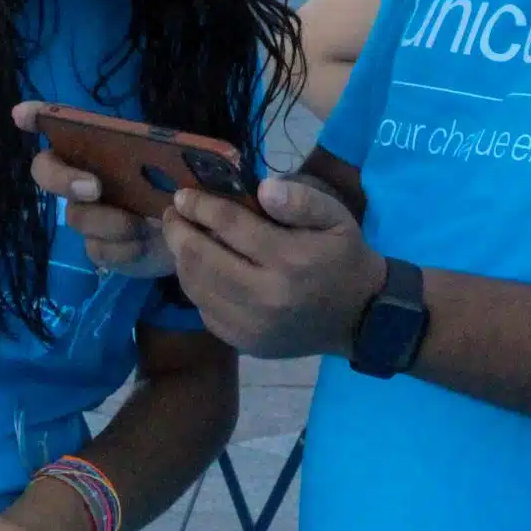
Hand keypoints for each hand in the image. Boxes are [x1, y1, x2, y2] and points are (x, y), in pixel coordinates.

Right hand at [14, 102, 173, 277]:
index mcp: (101, 148)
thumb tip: (178, 155)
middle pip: (47, 171)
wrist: (197, 235)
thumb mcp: (185, 166)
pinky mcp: (99, 247)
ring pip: (77, 216)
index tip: (22, 114)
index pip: (56, 125)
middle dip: (63, 178)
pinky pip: (99, 248)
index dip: (35, 117)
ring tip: (142, 224)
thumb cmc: (182, 189)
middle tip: (94, 187)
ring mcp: (87, 214)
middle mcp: (83, 177)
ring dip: (109, 220)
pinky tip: (145, 244)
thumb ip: (175, 157)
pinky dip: (125, 247)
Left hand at [162, 175, 387, 360]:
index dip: (199, 206)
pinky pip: (205, 310)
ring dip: (181, 258)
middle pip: (201, 258)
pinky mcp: (244, 343)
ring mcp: (251, 325)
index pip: (229, 225)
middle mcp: (265, 295)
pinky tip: (200, 269)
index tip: (183, 195)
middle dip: (178, 231)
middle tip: (171, 213)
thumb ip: (302, 200)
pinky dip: (196, 286)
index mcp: (289, 259)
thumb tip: (263, 188)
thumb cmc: (344, 259)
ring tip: (180, 238)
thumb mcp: (337, 218)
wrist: (359, 318)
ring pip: (196, 286)